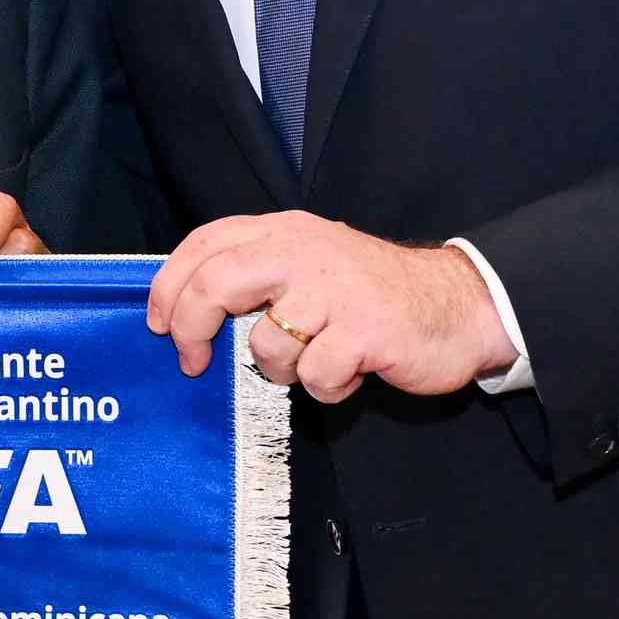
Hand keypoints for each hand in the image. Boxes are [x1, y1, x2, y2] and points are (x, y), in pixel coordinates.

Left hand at [149, 213, 516, 403]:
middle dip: (191, 329)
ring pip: (265, 344)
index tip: (158, 323)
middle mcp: (304, 252)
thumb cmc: (375, 293)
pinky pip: (315, 376)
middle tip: (194, 362)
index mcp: (286, 232)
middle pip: (215, 284)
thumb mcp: (313, 263)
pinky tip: (351, 371)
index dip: (169, 284)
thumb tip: (190, 306)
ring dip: (281, 369)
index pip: (206, 243)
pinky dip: (328, 387)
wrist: (459, 305)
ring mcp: (334, 291)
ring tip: (314, 361)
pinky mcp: (363, 331)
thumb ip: (260, 271)